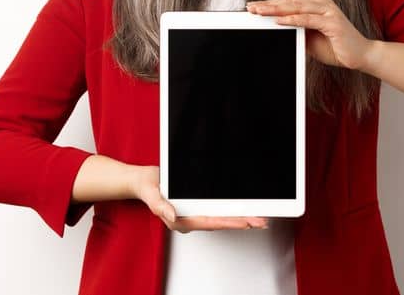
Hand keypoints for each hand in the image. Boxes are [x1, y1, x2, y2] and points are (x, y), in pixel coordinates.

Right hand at [124, 165, 268, 233]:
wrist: (142, 181)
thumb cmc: (147, 188)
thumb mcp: (152, 195)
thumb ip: (161, 207)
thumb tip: (173, 216)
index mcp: (180, 221)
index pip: (210, 222)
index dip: (229, 222)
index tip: (245, 223)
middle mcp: (190, 219)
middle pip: (219, 222)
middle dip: (241, 222)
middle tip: (261, 222)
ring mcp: (193, 213)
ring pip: (220, 217)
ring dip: (239, 217)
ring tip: (258, 218)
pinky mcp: (196, 206)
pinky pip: (216, 210)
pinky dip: (230, 209)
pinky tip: (242, 209)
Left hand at [246, 0, 375, 70]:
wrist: (360, 56)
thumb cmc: (336, 47)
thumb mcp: (309, 39)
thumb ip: (295, 31)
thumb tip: (275, 28)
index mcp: (316, 5)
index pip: (288, 2)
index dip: (270, 4)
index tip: (253, 7)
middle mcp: (322, 4)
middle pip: (290, 2)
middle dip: (268, 5)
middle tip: (250, 7)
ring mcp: (328, 11)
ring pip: (296, 7)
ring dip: (276, 9)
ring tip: (259, 12)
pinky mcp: (332, 22)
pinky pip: (308, 19)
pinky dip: (292, 19)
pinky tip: (279, 20)